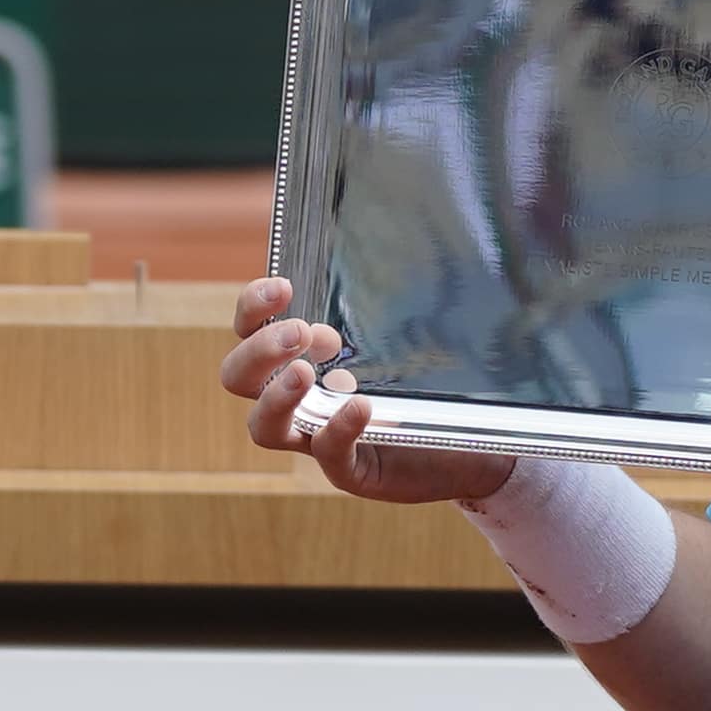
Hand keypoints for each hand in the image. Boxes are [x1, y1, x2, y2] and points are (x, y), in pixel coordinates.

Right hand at [223, 276, 507, 504]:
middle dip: (259, 350)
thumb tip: (393, 241)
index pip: (249, 331)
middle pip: (238, 377)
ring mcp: (317, 437)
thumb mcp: (406, 333)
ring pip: (263, 426)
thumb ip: (387, 303)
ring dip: (275, 396)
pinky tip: (360, 407)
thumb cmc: (431, 381)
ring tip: (303, 372)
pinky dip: (338, 428)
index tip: (283, 288)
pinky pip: (327, 455)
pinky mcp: (349, 469)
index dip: (253, 308)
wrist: (472, 441)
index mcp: (298, 357)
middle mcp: (296, 398)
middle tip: (299, 333)